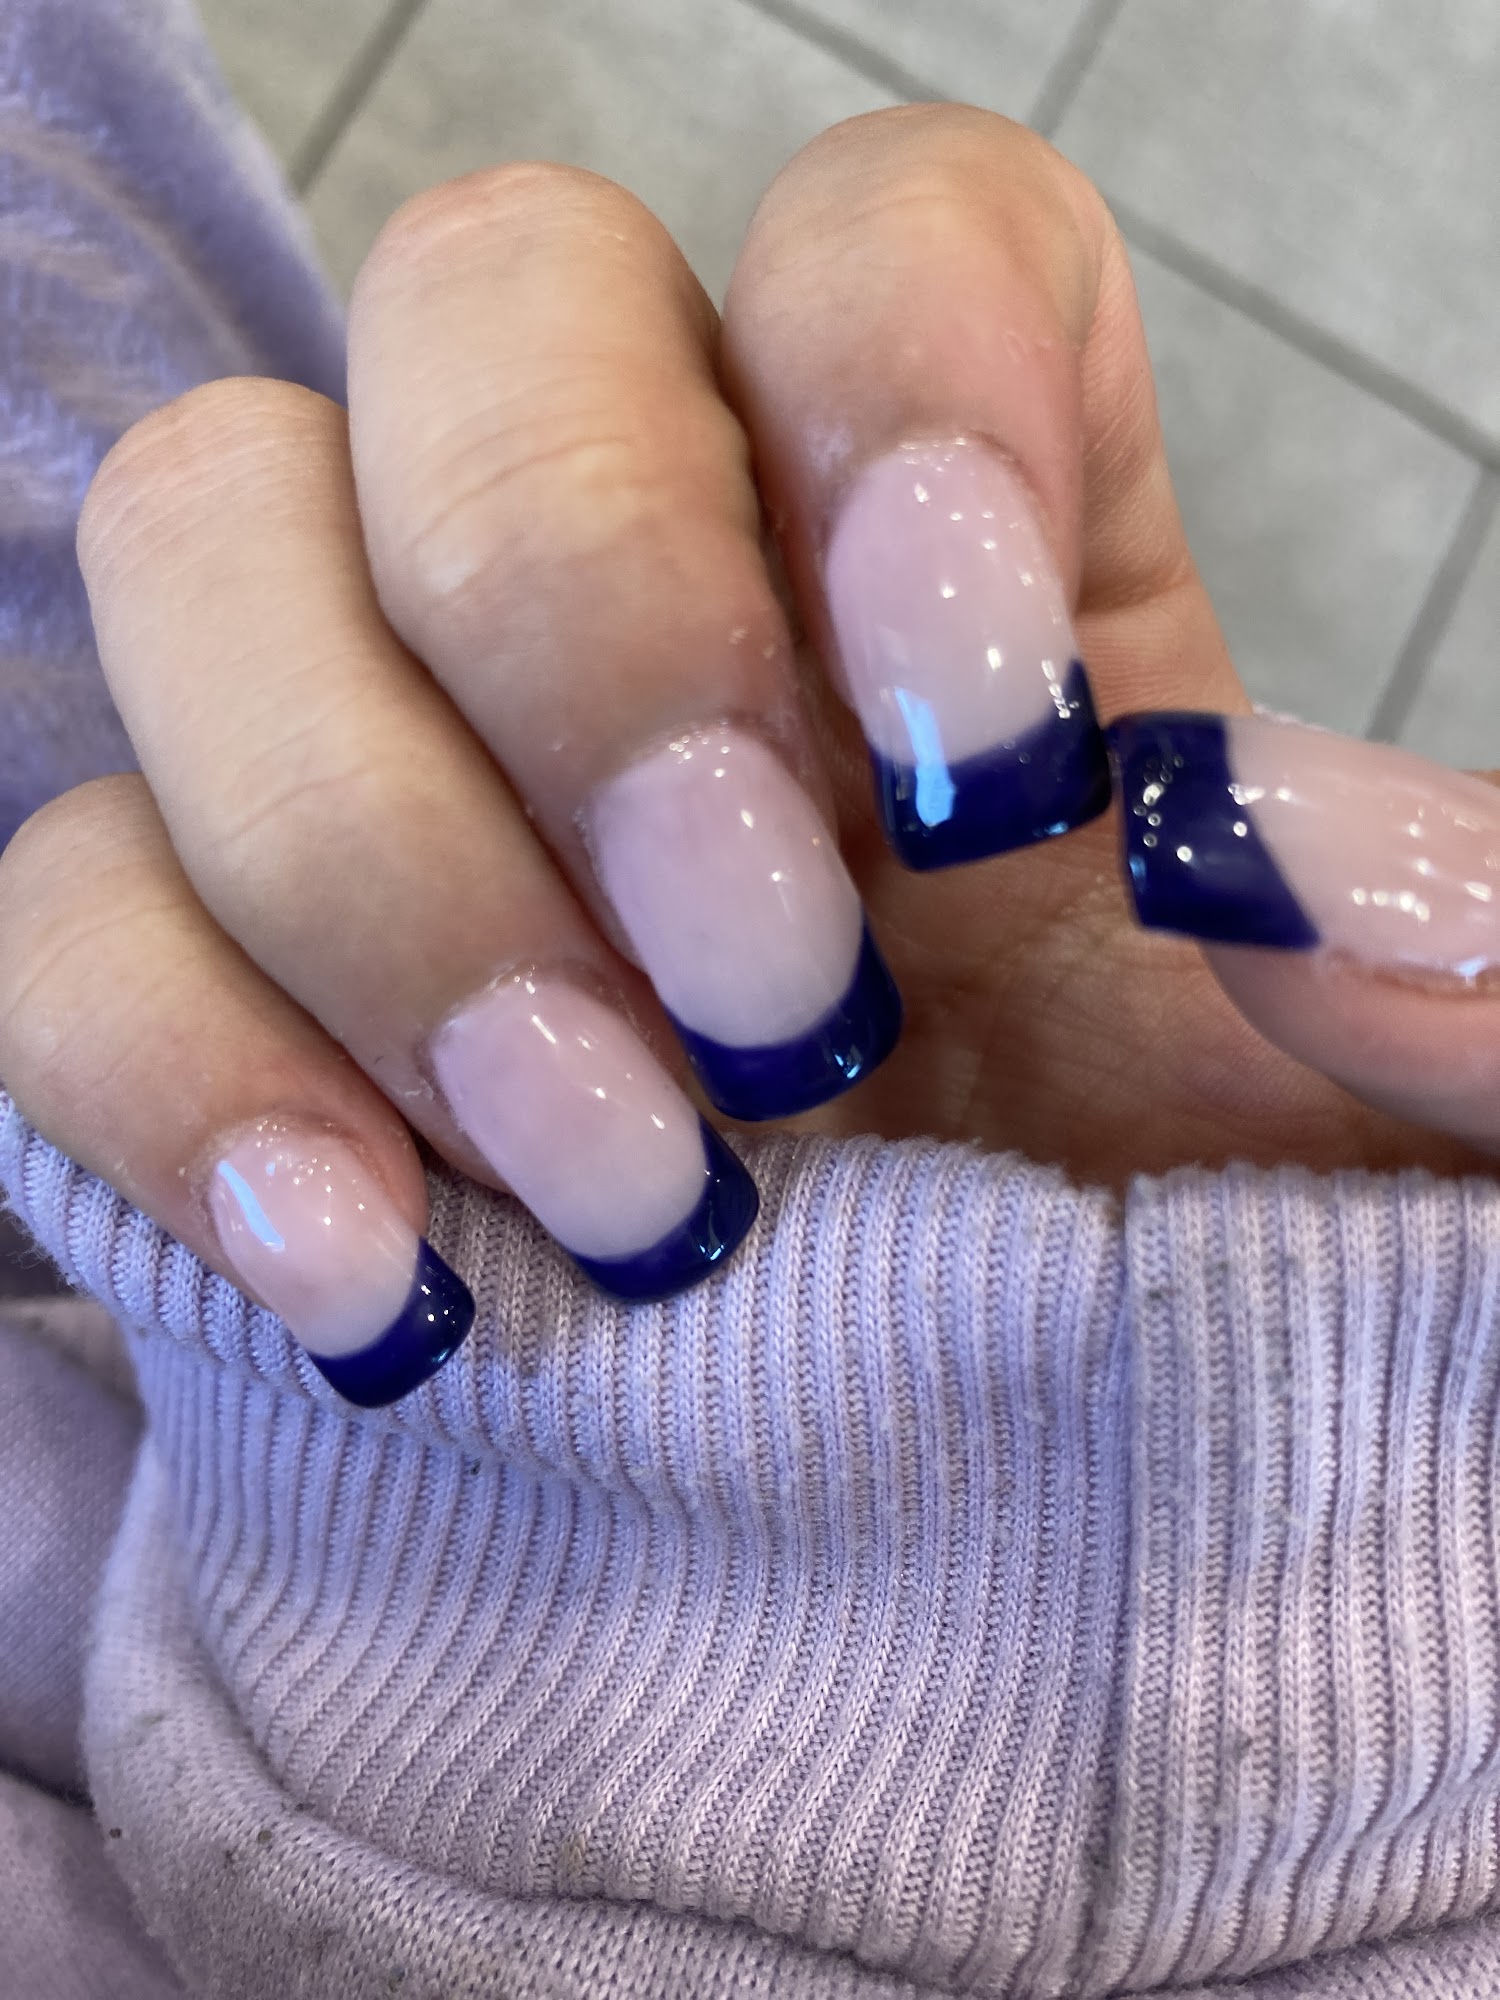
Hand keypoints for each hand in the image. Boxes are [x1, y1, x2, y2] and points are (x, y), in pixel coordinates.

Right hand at [2, 109, 1494, 1405]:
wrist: (996, 1522)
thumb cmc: (1207, 1284)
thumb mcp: (1409, 1136)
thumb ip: (1460, 970)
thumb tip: (1292, 871)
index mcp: (970, 557)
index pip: (878, 238)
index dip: (894, 388)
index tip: (976, 751)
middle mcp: (657, 598)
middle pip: (484, 317)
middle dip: (597, 640)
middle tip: (770, 1000)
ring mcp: (405, 766)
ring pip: (210, 548)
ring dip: (379, 868)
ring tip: (611, 1185)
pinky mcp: (229, 981)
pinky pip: (62, 901)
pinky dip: (174, 1067)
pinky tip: (370, 1264)